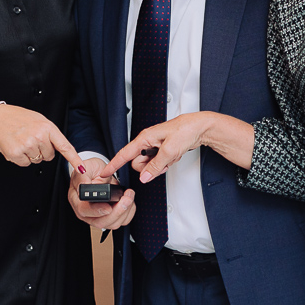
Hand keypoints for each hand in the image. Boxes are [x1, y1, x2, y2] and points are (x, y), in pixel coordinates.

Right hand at [0, 104, 84, 172]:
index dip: (74, 159)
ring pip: (37, 160)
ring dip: (31, 154)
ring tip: (22, 141)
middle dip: (42, 150)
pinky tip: (17, 147)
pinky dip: (21, 158)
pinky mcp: (16, 153)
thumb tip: (60, 148)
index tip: (81, 168)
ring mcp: (27, 145)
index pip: (65, 146)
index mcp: (47, 127)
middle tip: (31, 139)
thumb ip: (51, 134)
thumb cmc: (19, 119)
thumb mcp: (40, 121)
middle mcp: (39, 136)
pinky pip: (25, 164)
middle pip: (49, 156)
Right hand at [67, 157, 135, 229]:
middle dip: (116, 212)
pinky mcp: (110, 216)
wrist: (96, 172)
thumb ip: (82, 176)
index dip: (97, 210)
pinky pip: (121, 221)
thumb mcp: (85, 167)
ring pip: (112, 224)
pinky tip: (130, 202)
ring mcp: (98, 216)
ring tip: (129, 196)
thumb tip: (84, 185)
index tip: (109, 206)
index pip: (84, 210)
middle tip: (126, 199)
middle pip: (100, 222)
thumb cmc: (89, 170)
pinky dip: (129, 213)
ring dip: (125, 212)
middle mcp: (86, 211)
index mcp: (77, 200)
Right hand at [100, 111, 252, 181]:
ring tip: (170, 157)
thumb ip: (155, 165)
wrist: (200, 127)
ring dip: (158, 166)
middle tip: (163, 161)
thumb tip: (145, 177)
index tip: (104, 173)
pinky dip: (165, 163)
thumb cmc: (185, 130)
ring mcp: (155, 146)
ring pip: (148, 165)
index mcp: (145, 138)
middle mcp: (148, 141)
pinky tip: (173, 156)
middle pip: (138, 163)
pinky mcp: (162, 150)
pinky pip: (157, 163)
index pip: (124, 154)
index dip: (113, 164)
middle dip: (149, 167)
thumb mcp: (169, 151)